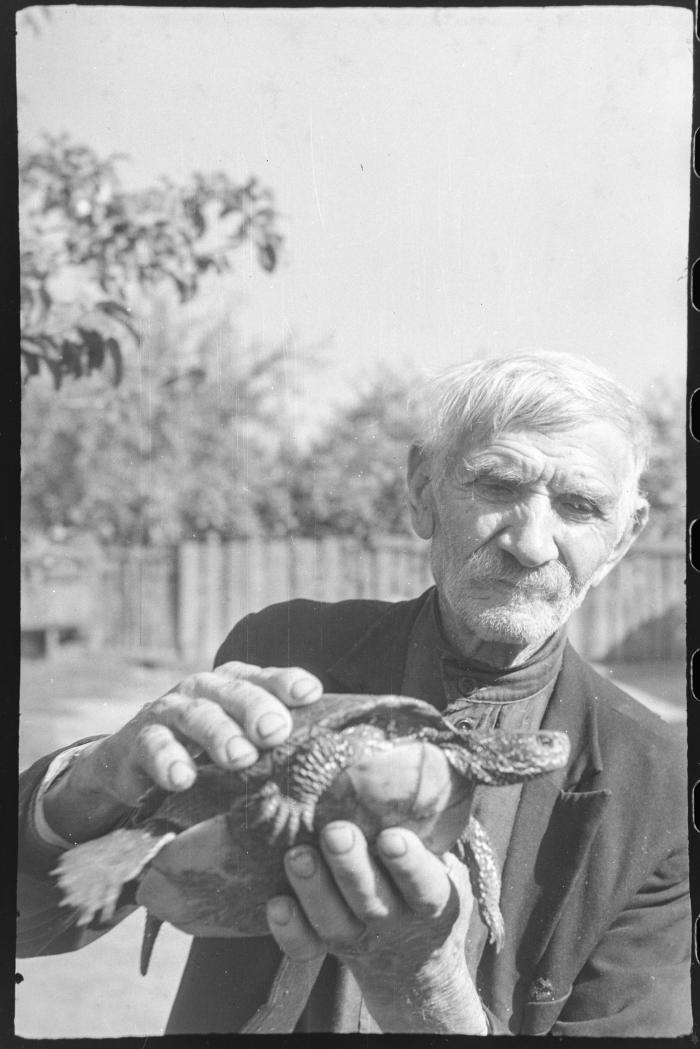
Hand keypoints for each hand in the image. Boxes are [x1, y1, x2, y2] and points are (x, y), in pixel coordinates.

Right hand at [43, 661, 322, 841]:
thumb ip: (280, 740)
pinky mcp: (138, 741)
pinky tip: (182, 778)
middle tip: (276, 730)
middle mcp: (204, 690)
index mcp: (235, 685)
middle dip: (256, 708)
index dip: (287, 682)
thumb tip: (337, 754)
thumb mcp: (242, 740)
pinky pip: (153, 746)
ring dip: (218, 734)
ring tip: (239, 757)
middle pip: (233, 691)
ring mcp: (170, 712)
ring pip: (196, 714)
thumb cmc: (206, 749)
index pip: (265, 678)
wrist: (134, 762)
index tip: (310, 693)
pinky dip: (167, 760)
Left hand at [266, 822, 487, 1032]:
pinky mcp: (327, 947)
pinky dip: (290, 929)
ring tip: (297, 855)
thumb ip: (429, 823)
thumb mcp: (443, 857)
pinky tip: (277, 904)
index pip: (425, 885)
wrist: (413, 956)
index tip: (390, 836)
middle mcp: (395, 921)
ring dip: (314, 888)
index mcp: (433, 899)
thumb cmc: (425, 880)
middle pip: (373, 902)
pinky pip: (306, 948)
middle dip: (351, 866)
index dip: (408, 864)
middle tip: (335, 832)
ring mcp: (359, 938)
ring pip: (334, 921)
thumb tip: (414, 760)